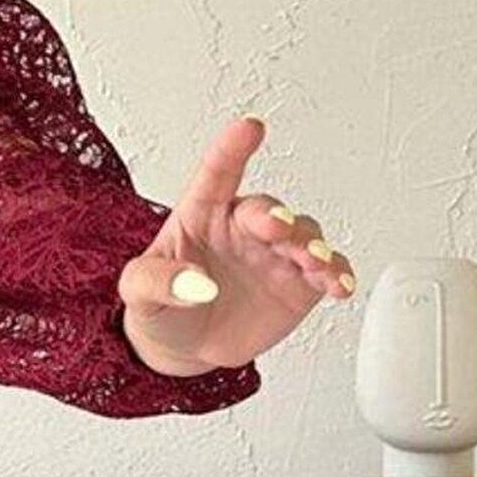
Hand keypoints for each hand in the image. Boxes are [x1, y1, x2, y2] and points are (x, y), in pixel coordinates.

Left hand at [116, 115, 356, 374]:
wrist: (188, 349)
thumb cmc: (162, 306)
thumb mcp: (138, 292)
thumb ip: (157, 282)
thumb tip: (194, 284)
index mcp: (201, 214)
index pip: (216, 174)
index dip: (232, 149)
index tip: (249, 128)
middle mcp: (244, 227)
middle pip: (267, 210)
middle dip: (276, 217)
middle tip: (278, 228)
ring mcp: (276, 253)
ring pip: (305, 234)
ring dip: (312, 245)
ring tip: (313, 261)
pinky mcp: (301, 284)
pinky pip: (328, 271)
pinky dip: (338, 274)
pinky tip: (339, 284)